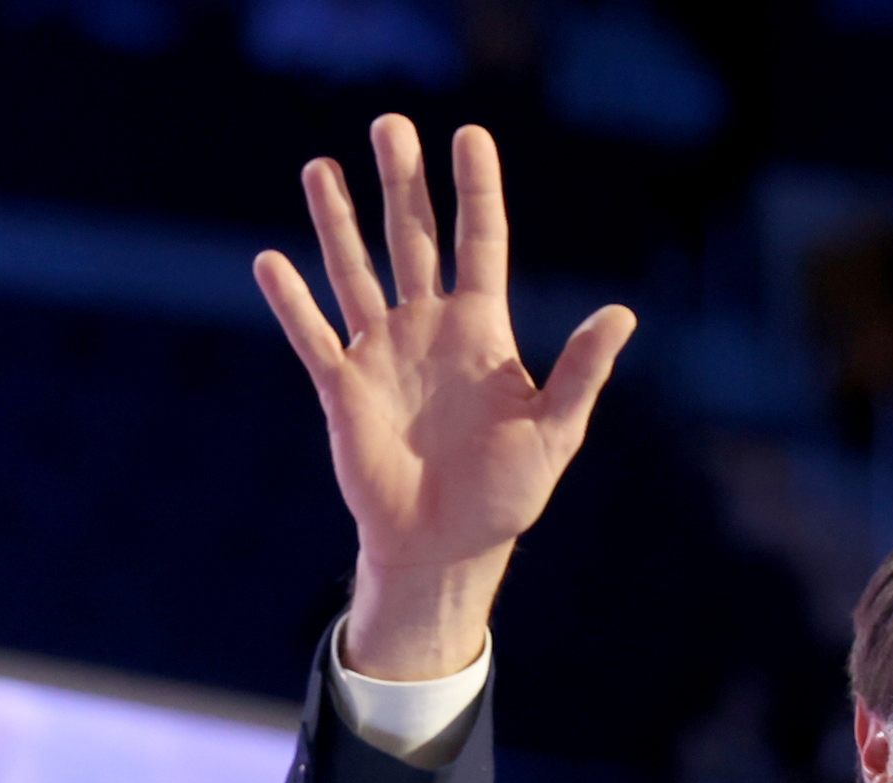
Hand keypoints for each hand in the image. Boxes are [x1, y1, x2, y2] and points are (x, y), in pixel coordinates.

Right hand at [255, 120, 634, 680]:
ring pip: (356, 272)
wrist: (447, 548)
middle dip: (401, 183)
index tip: (470, 135)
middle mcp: (428, 329)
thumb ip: (582, 373)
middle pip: (412, 239)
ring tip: (320, 166)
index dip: (477, 190)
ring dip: (337, 222)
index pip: (480, 243)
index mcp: (481, 331)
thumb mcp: (555, 432)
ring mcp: (382, 353)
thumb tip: (621, 314)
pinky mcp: (342, 388)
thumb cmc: (507, 495)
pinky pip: (313, 336)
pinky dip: (292, 302)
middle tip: (390, 125)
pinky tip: (271, 261)